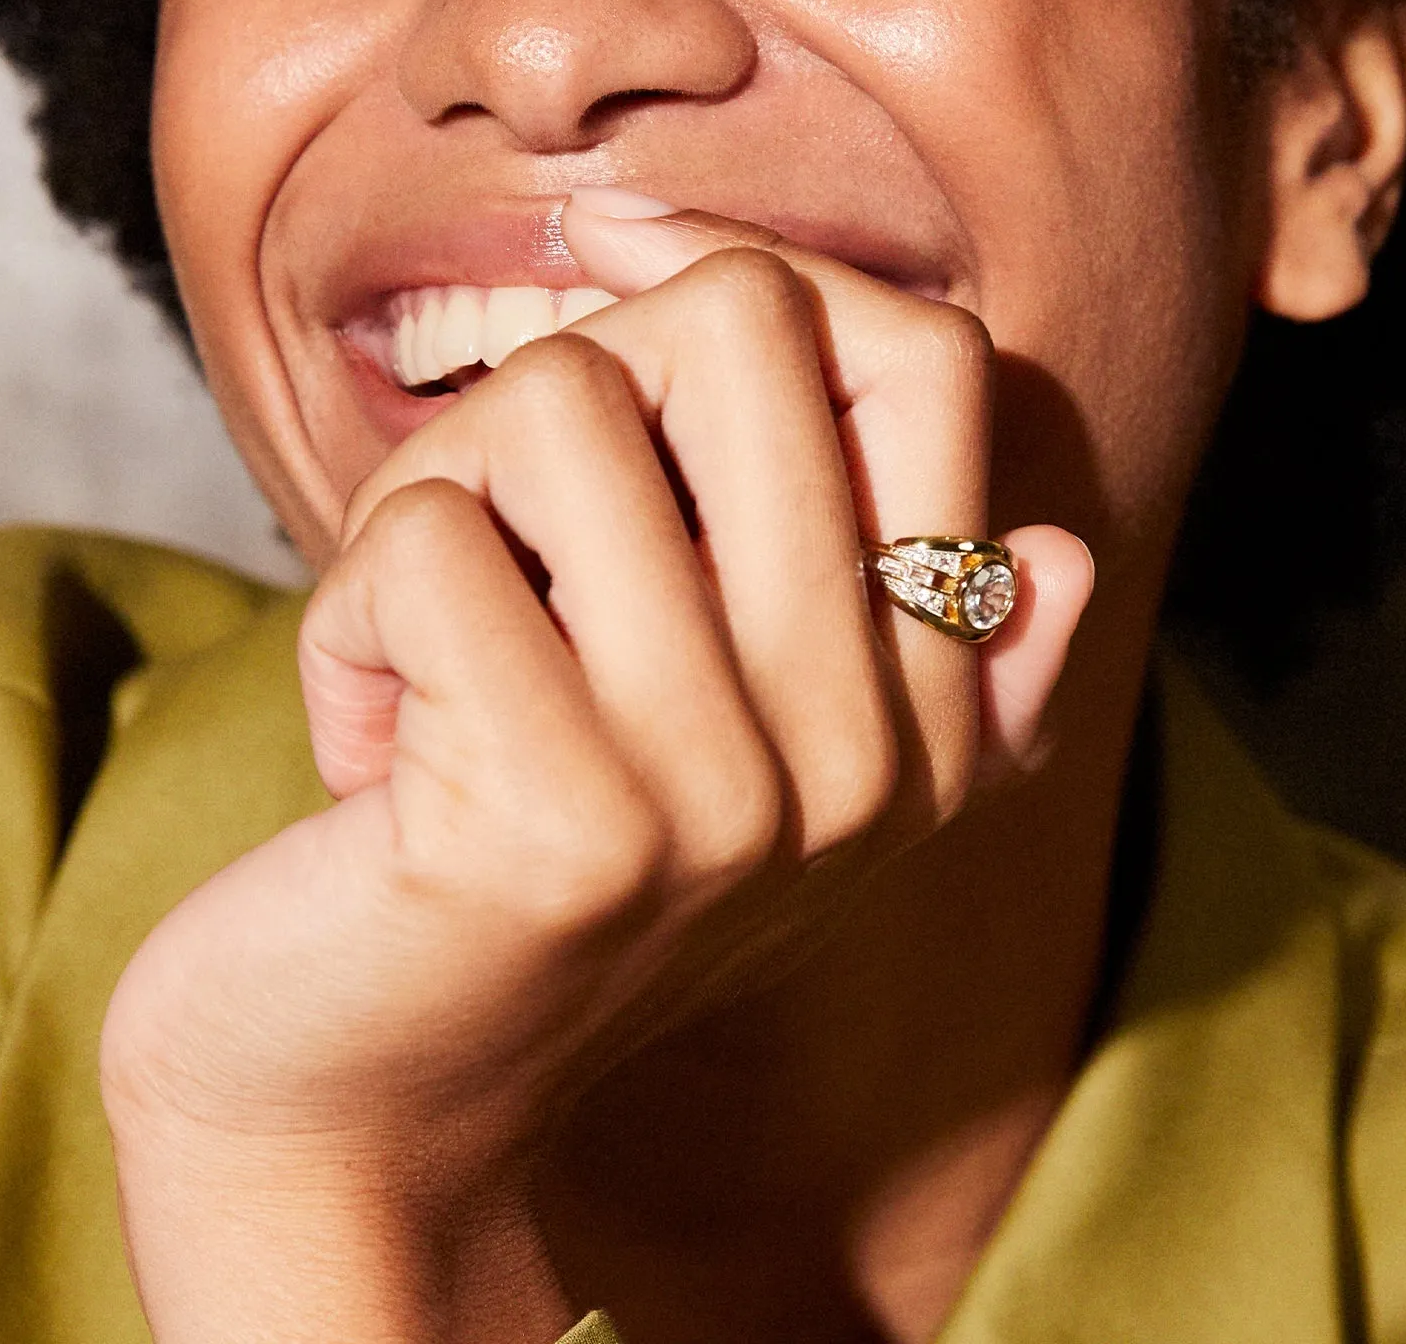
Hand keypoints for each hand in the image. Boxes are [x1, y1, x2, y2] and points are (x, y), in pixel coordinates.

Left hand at [101, 202, 1093, 1343]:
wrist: (366, 1117)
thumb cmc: (533, 878)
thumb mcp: (746, 771)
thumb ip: (918, 662)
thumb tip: (1055, 556)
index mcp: (925, 716)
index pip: (932, 360)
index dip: (760, 289)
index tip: (619, 302)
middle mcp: (865, 753)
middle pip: (741, 319)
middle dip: (565, 376)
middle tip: (499, 519)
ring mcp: (724, 788)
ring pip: (559, 403)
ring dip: (432, 497)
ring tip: (424, 644)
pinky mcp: (560, 820)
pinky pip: (426, 537)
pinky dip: (350, 611)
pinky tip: (368, 744)